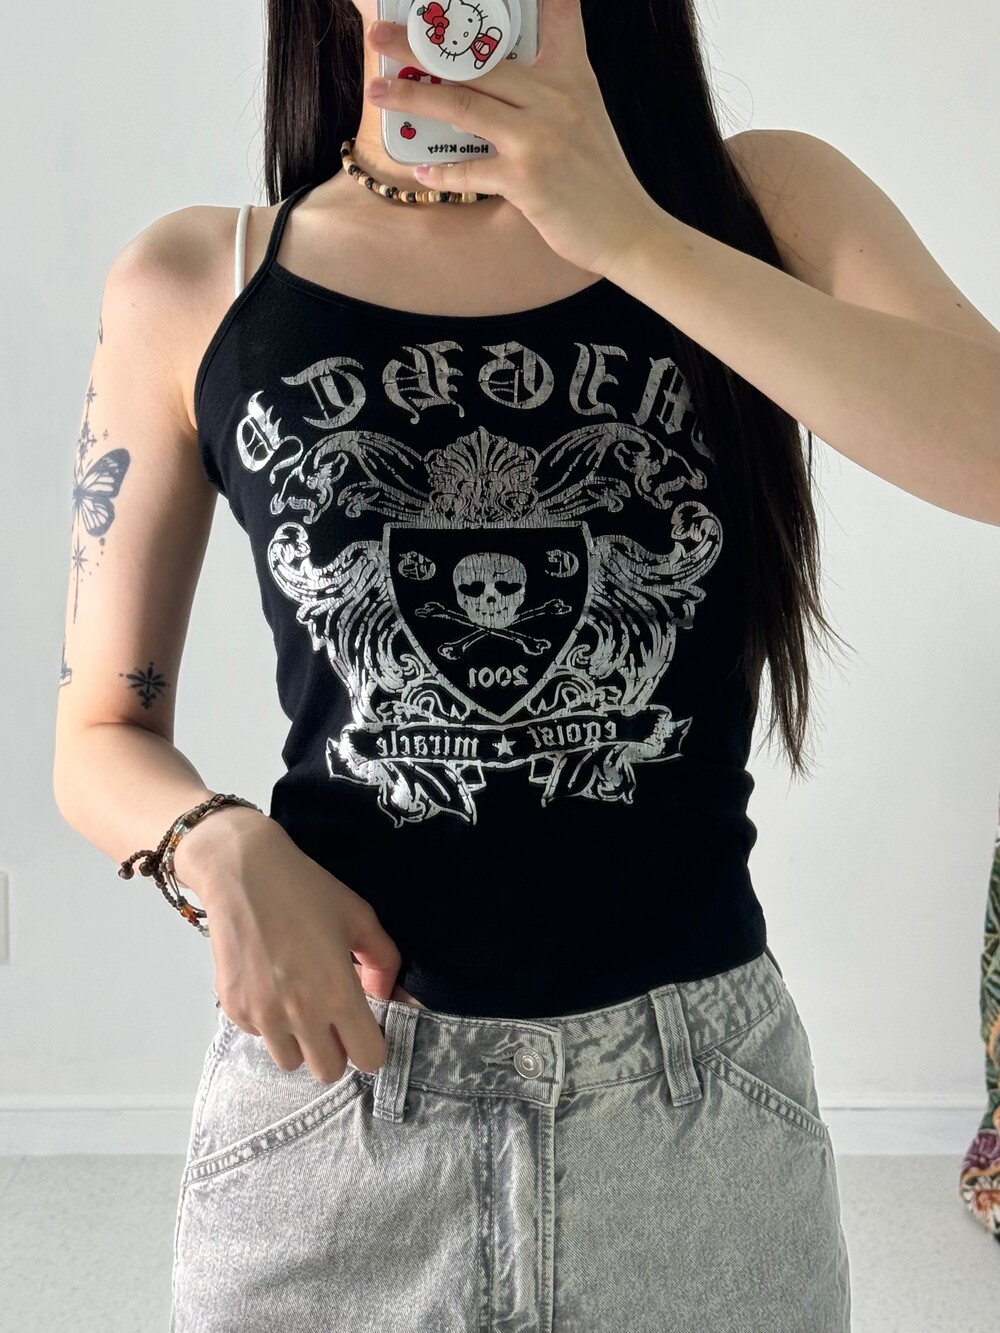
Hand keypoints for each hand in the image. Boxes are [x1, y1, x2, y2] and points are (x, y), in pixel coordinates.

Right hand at [187, 814, 401, 1082]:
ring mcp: (263, 1015)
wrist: (242, 872)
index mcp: (338, 994)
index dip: (372, 1044)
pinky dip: (269, 1022)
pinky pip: (261, 1036)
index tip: (366, 1024)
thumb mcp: (359, 917)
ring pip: (291, 1061)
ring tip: (299, 1001)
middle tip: (333, 1015)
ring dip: (300, 1040)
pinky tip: (271, 984)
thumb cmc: (307, 890)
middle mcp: (301, 1015)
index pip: (368, 1059)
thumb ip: (383, 961)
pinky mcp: (234, 1009)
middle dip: (337, 1048)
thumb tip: (385, 996)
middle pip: (329, 1071)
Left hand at [364, 0, 660, 277]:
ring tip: (378, 91)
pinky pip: (469, 169)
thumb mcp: (585, 116)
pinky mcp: (526, 179)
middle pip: (475, 61)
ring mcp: (538, 137)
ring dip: (412, 96)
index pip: (557, 14)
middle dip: (420, 45)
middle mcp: (554, 97)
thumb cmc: (602, 179)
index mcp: (571, 76)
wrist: (628, 230)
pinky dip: (440, 173)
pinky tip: (421, 173)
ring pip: (461, 104)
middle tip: (380, 35)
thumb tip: (497, 88)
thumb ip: (549, 93)